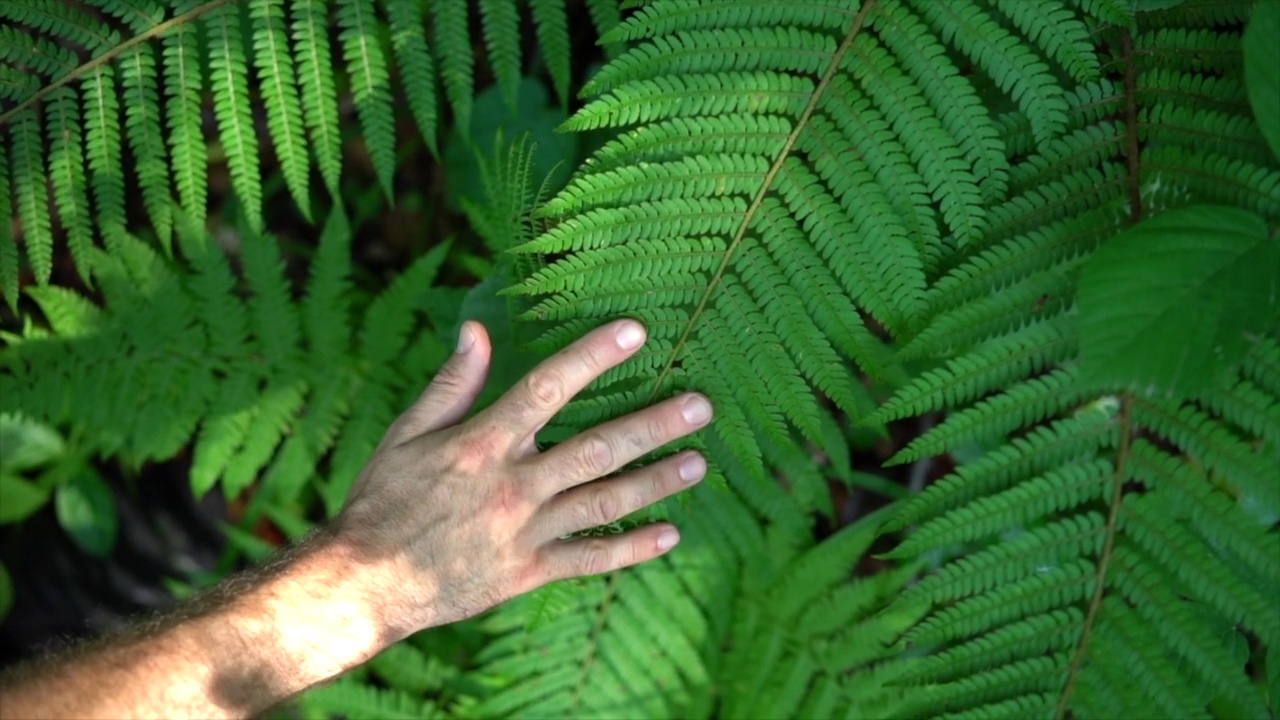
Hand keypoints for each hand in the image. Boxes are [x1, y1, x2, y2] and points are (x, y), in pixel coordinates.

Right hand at [330, 319, 712, 640]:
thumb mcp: (406, 434)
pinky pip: (589, 560)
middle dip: (653, 425)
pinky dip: (631, 549)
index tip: (636, 332)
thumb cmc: (382, 499)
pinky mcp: (527, 572)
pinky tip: (670, 534)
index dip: (593, 356)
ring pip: (604, 502)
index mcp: (481, 443)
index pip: (547, 388)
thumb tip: (478, 328)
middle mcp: (511, 485)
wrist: (363, 584)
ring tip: (698, 463)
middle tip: (702, 406)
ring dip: (656, 482)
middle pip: (596, 448)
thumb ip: (451, 383)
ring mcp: (524, 532)